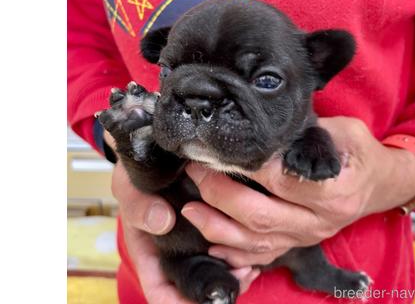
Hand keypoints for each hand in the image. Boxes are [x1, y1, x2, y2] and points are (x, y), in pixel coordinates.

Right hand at [107, 133, 259, 302]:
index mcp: (150, 254)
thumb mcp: (130, 188)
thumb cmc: (137, 177)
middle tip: (241, 276)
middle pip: (193, 290)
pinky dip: (239, 257)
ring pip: (214, 274)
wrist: (155, 156)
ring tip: (250, 268)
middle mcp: (172, 256)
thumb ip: (139, 205)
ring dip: (233, 276)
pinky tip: (253, 255)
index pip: (161, 293)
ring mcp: (192, 246)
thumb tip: (162, 220)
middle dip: (218, 289)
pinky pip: (226, 253)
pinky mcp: (210, 232)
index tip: (205, 300)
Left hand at [183, 117, 414, 267]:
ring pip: (256, 241)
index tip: (218, 151)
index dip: (246, 166)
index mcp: (333, 190)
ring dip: (218, 227)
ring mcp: (307, 237)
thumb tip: (266, 130)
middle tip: (197, 172)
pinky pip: (262, 256)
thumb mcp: (344, 132)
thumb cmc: (360, 155)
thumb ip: (307, 133)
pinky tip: (211, 244)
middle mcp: (319, 221)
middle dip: (220, 194)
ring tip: (191, 209)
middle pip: (260, 215)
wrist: (379, 184)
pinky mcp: (298, 244)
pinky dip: (234, 253)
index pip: (280, 179)